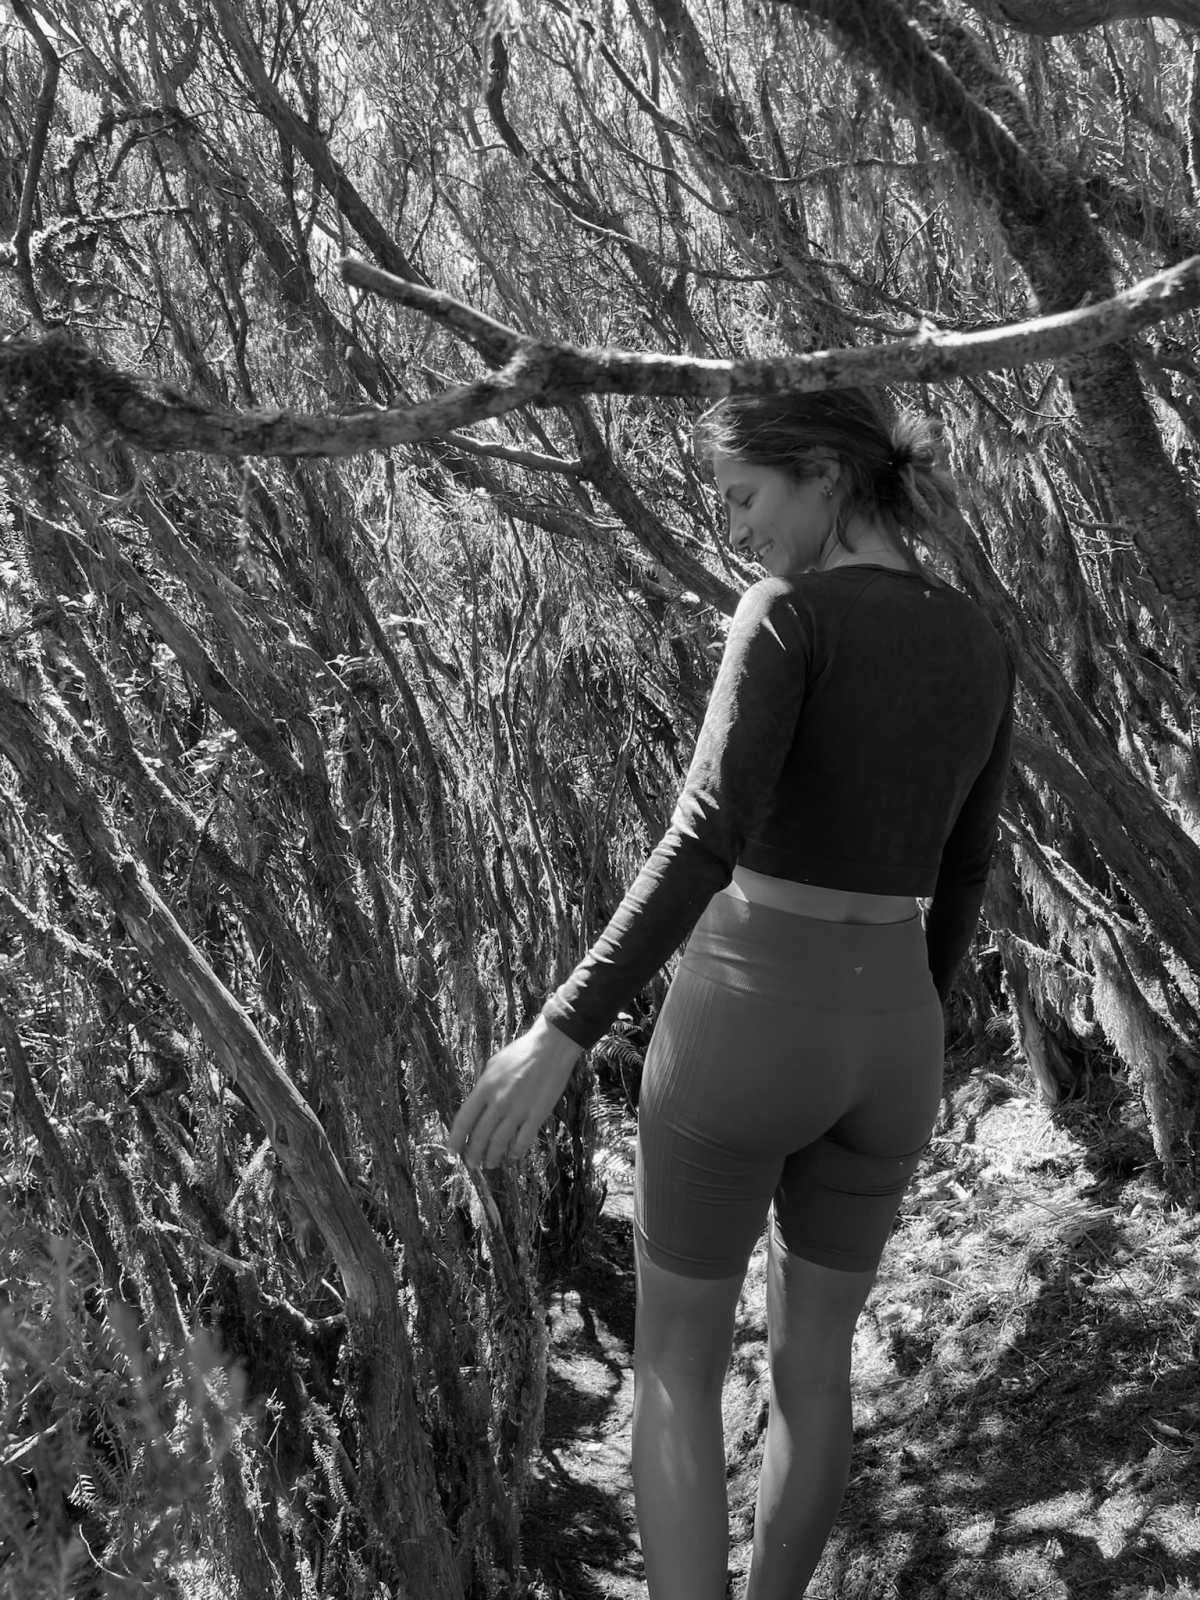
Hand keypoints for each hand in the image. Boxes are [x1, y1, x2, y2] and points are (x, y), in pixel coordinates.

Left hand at [449, 1015, 583, 1169]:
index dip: (456, 1139)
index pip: (464, 1120)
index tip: (452, 1151)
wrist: (551, 1047)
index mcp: (485, 1088)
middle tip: (472, 1164)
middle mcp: (498, 1102)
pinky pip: (523, 1140)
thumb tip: (477, 1106)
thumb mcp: (493, 1065)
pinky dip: (516, 1152)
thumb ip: (484, 1087)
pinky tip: (513, 1156)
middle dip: (473, 1154)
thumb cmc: (521, 1052)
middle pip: (480, 1136)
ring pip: (500, 1143)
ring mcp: (518, 1110)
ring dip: (493, 1157)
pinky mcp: (537, 1115)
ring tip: (490, 1164)